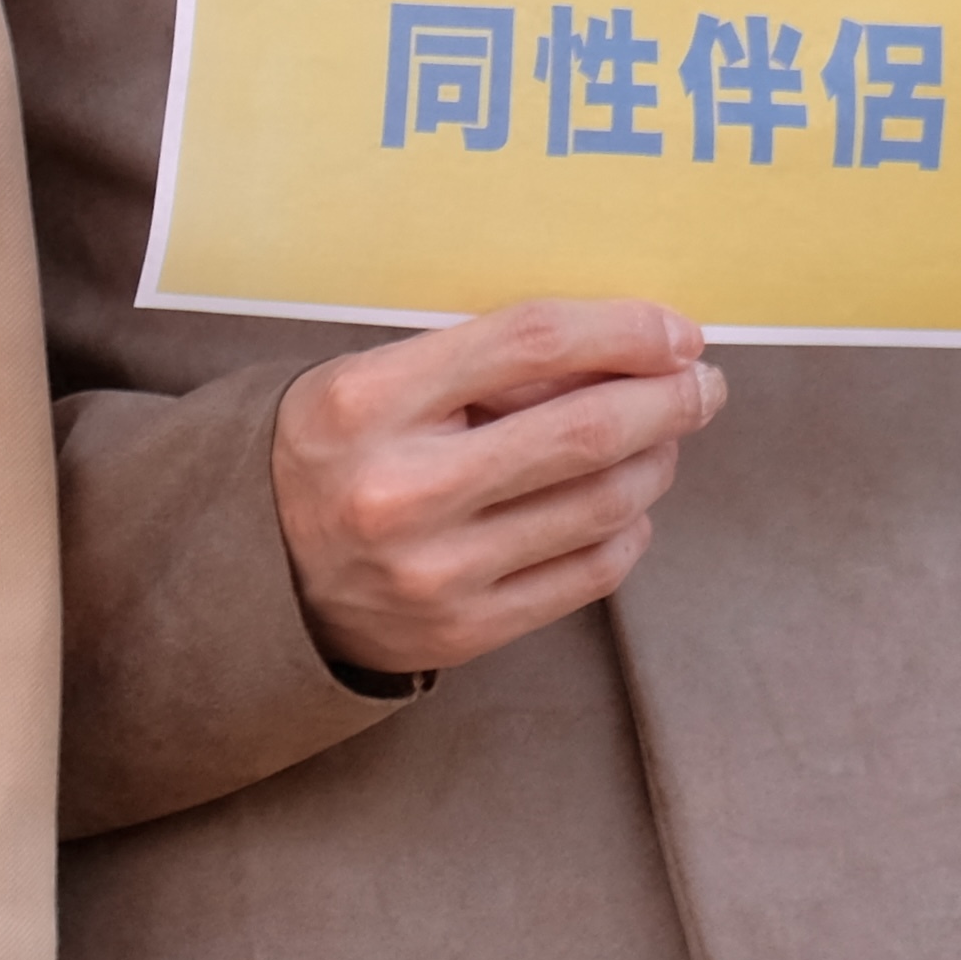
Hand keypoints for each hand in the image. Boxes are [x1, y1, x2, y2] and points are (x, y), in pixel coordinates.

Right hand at [270, 299, 720, 680]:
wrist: (257, 574)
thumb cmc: (332, 453)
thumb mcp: (370, 382)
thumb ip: (477, 369)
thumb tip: (618, 356)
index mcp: (367, 402)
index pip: (526, 342)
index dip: (621, 331)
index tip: (677, 331)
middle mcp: (402, 487)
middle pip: (582, 430)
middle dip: (667, 401)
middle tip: (703, 384)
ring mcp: (438, 568)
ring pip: (601, 505)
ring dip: (654, 462)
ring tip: (660, 439)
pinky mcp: (466, 628)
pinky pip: (590, 573)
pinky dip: (627, 528)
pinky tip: (624, 504)